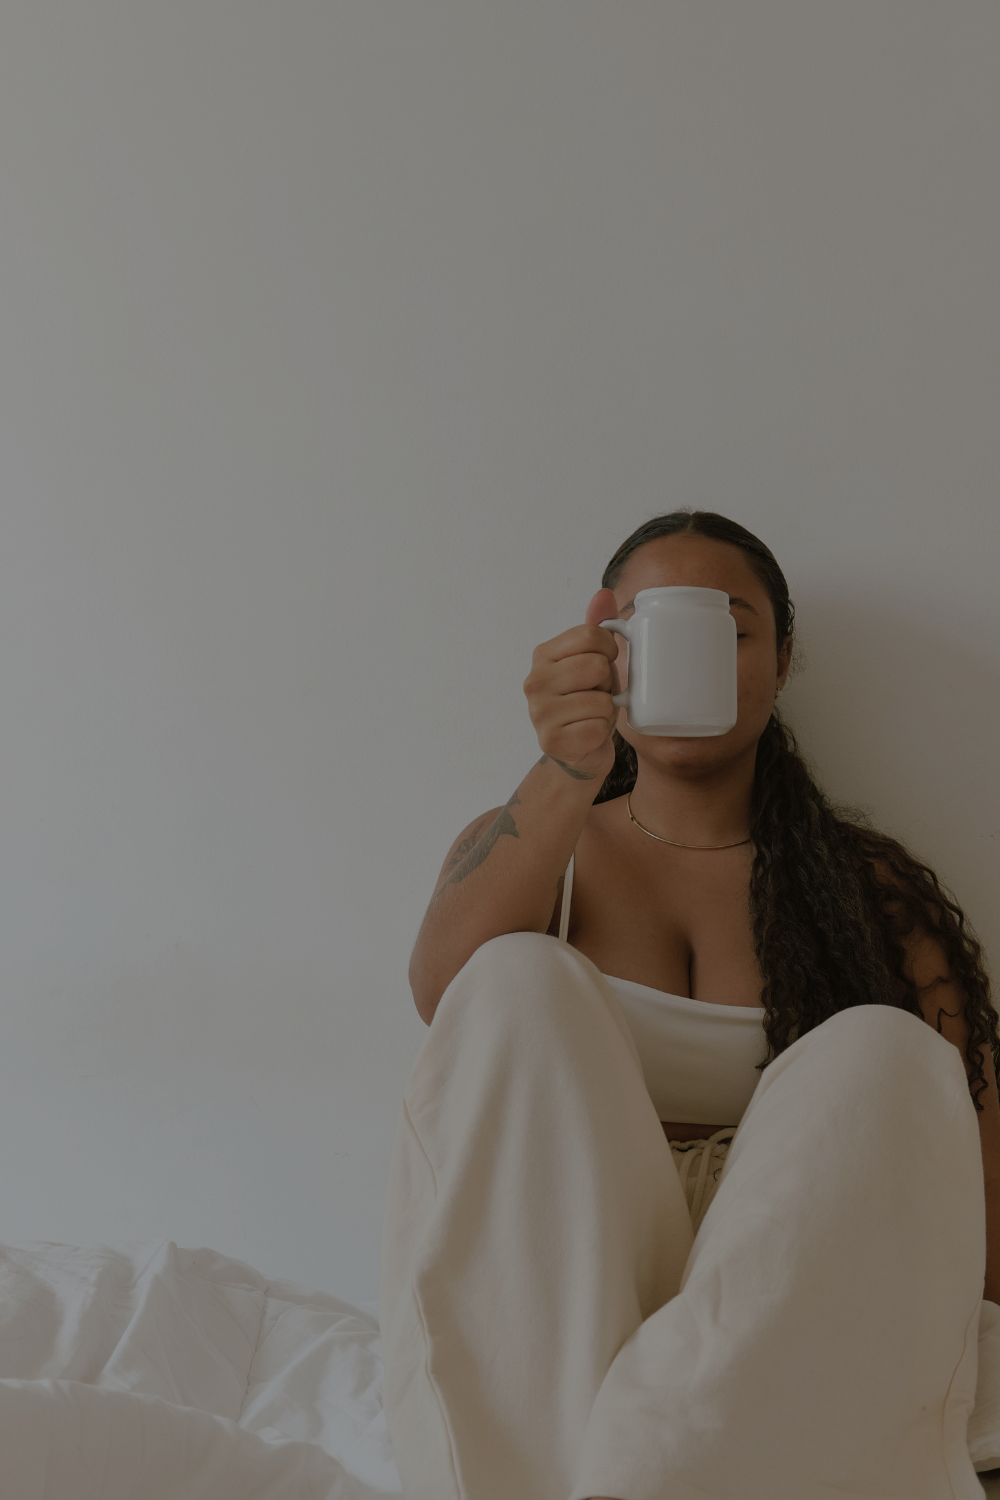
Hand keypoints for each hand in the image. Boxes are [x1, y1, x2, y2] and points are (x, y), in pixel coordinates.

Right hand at [522, 588, 621, 779]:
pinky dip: (602, 732)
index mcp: (543, 655)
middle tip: (596, 693)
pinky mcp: (551, 741)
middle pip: (597, 665)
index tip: (604, 664)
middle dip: (607, 682)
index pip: (592, 634)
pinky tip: (588, 733)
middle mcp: (534, 681)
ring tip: (592, 713)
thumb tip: (603, 594)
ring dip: (606, 709)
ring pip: (600, 699)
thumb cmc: (587, 700)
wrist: (579, 751)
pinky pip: (598, 727)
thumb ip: (597, 627)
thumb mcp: (593, 660)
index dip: (609, 650)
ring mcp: (539, 713)